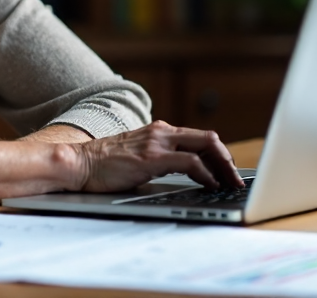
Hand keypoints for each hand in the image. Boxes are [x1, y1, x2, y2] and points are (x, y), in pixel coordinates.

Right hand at [71, 120, 243, 191]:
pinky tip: (210, 185)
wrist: (79, 163)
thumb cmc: (105, 165)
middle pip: (209, 139)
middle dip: (228, 160)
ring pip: (206, 146)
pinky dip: (206, 174)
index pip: (200, 138)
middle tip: (237, 180)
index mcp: (160, 131)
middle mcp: (162, 132)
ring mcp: (158, 142)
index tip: (229, 172)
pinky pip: (190, 162)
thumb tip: (183, 176)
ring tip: (230, 184)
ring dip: (224, 167)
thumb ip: (159, 159)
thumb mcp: (138, 156)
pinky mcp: (152, 157)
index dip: (220, 155)